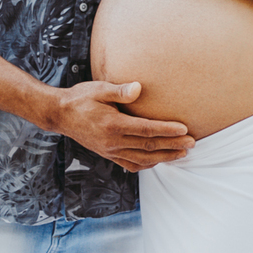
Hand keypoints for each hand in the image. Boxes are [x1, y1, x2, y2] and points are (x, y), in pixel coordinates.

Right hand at [52, 79, 193, 172]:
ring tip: (182, 154)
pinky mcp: (108, 154)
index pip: (146, 130)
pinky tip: (159, 160)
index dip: (167, 130)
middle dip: (173, 145)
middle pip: (149, 146)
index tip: (185, 129)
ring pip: (143, 159)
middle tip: (192, 143)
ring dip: (164, 157)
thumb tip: (138, 88)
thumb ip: (119, 91)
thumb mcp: (99, 89)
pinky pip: (131, 164)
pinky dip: (147, 164)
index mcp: (113, 125)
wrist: (60, 115)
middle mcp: (113, 142)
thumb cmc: (80, 98)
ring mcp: (110, 151)